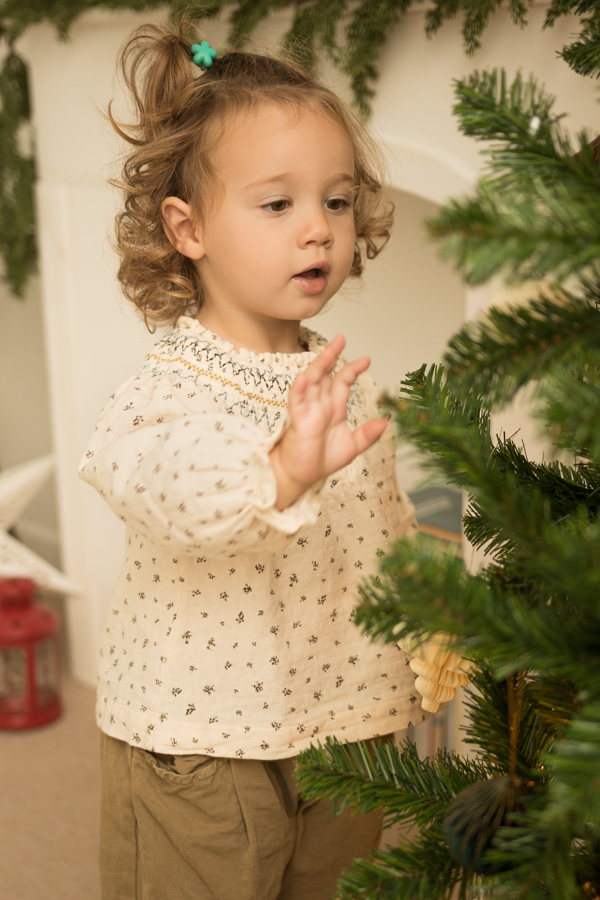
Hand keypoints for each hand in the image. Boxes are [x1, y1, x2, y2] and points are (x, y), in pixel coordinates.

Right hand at [269, 334, 388, 508]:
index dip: (352, 370)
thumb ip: (367, 435)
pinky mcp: (297, 421)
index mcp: (333, 408)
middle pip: (326, 375)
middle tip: (341, 338)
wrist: (300, 476)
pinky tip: (304, 378)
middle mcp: (320, 405)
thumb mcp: (351, 447)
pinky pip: (297, 402)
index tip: (366, 360)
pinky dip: (300, 390)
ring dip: (318, 366)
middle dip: (332, 356)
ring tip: (327, 352)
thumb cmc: (320, 460)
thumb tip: (386, 421)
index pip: (342, 382)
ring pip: (311, 382)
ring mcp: (307, 410)